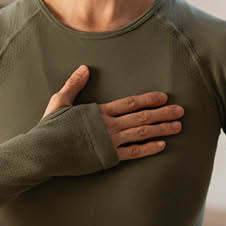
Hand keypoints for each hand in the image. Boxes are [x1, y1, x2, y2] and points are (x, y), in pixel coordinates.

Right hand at [41, 65, 183, 161]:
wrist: (44, 151)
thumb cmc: (49, 127)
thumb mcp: (60, 101)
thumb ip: (74, 84)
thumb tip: (84, 68)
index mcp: (99, 111)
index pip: (130, 103)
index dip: (148, 100)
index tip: (163, 97)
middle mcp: (108, 125)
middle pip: (141, 117)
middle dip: (163, 113)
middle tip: (181, 111)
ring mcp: (110, 142)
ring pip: (142, 134)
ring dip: (161, 129)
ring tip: (177, 126)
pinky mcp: (108, 157)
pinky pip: (133, 153)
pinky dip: (148, 149)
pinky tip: (162, 145)